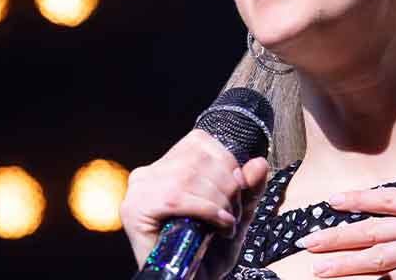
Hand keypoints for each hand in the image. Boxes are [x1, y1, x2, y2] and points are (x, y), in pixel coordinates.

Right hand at [120, 128, 269, 279]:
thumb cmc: (209, 252)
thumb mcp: (237, 213)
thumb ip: (249, 188)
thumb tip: (259, 163)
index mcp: (167, 166)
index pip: (200, 143)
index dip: (227, 163)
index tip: (239, 191)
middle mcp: (148, 174)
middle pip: (198, 160)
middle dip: (228, 187)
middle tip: (234, 215)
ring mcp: (138, 191)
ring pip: (189, 178)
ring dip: (219, 202)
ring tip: (226, 225)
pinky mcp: (135, 210)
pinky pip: (178, 198)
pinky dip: (207, 211)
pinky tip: (220, 227)